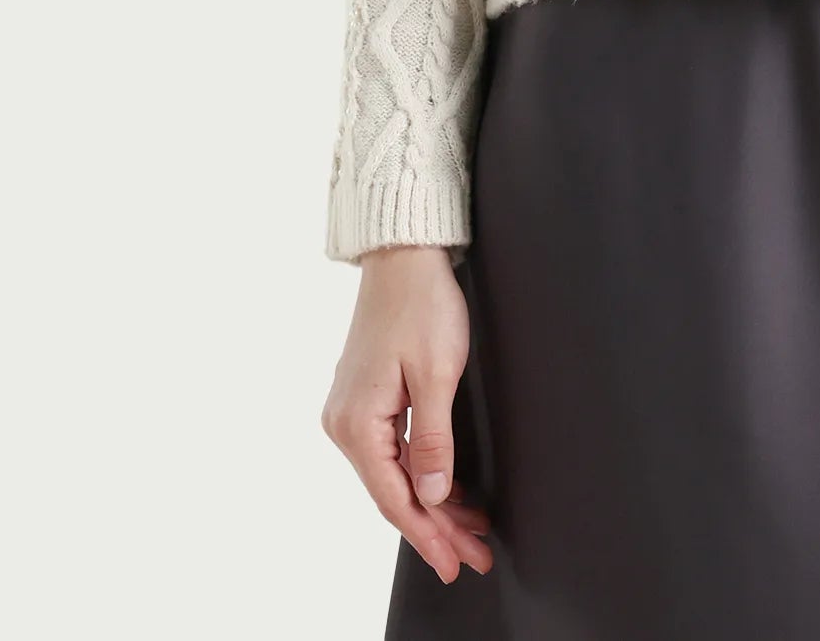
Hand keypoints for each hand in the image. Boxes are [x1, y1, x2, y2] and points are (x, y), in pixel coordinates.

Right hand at [321, 245, 495, 581]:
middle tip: (474, 555)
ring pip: (396, 474)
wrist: (404, 255)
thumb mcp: (436, 374)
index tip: (456, 563)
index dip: (427, 535)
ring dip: (433, 502)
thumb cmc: (421, 305)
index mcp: (357, 424)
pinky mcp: (366, 399)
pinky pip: (394, 451)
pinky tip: (448, 490)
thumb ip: (432, 440)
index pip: (394, 498)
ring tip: (471, 530)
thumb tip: (430, 495)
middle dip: (437, 526)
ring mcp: (353, 412)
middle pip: (394, 492)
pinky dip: (422, 473)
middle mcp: (345, 424)